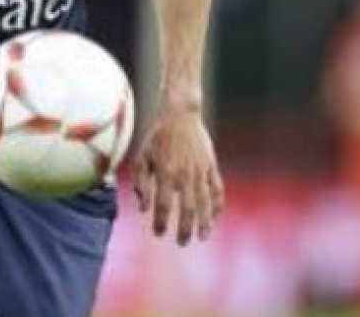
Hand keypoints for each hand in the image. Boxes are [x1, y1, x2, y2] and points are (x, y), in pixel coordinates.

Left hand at [133, 107, 224, 245]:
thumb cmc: (157, 138)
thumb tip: (144, 208)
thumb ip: (142, 183)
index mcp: (166, 173)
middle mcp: (185, 175)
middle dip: (185, 229)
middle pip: (187, 209)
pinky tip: (215, 215)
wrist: (180, 115)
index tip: (159, 233)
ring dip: (204, 221)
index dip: (161, 222)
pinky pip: (217, 188)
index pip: (164, 206)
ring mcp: (200, 170)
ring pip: (205, 202)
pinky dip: (217, 203)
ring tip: (203, 236)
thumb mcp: (142, 157)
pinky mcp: (211, 165)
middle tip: (182, 242)